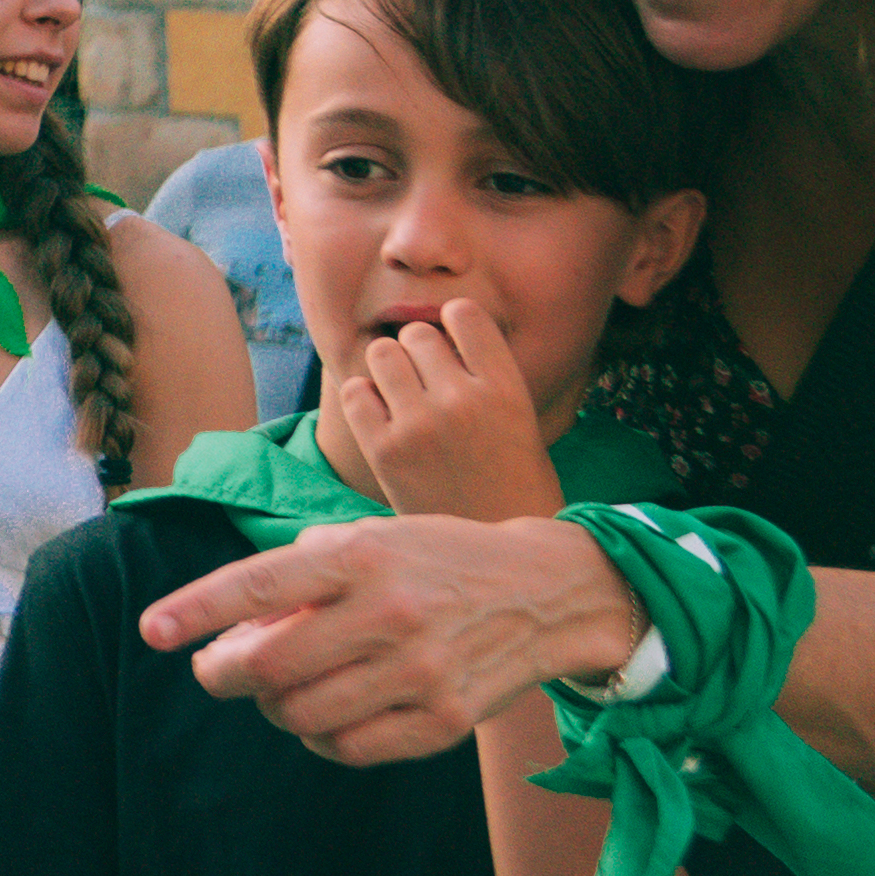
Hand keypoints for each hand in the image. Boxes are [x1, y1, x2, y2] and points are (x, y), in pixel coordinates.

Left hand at [148, 509, 645, 767]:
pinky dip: (320, 739)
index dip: (197, 610)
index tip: (152, 631)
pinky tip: (325, 715)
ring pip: (302, 714)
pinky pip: (350, 749)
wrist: (546, 593)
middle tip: (215, 670)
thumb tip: (232, 632)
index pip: (259, 586)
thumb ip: (300, 576)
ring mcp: (421, 673)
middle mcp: (389, 613)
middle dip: (222, 674)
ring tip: (280, 688)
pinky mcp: (447, 722)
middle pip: (268, 666)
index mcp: (360, 556)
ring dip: (273, 706)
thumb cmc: (435, 560)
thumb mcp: (369, 538)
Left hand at [327, 303, 566, 524]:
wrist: (498, 562)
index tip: (455, 345)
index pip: (464, 313)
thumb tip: (438, 325)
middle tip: (428, 386)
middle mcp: (463, 401)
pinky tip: (384, 421)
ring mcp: (420, 425)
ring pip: (382, 352)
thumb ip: (482, 375)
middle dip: (418, 353)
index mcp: (507, 389)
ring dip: (389, 370)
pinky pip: (354, 390)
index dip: (454, 323)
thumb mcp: (520, 419)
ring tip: (406, 401)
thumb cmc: (512, 483)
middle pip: (416, 332)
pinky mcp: (384, 450)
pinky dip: (364, 399)